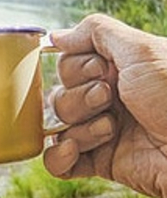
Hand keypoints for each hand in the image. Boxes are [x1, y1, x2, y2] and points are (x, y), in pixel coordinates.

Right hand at [44, 13, 166, 197]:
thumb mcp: (141, 51)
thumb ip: (97, 33)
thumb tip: (56, 36)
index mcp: (115, 71)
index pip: (67, 66)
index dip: (75, 70)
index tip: (101, 71)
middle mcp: (104, 101)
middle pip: (59, 98)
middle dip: (79, 100)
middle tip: (108, 99)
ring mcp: (99, 132)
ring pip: (59, 129)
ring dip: (81, 128)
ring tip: (110, 130)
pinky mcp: (98, 162)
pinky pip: (58, 164)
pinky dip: (59, 158)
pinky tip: (74, 151)